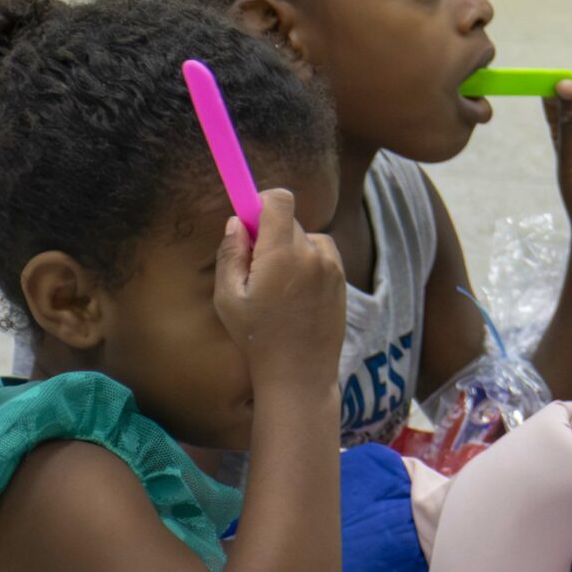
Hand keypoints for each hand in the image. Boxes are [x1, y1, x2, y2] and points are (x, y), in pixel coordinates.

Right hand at [213, 190, 345, 388]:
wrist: (300, 372)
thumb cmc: (257, 338)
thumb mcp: (228, 297)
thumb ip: (230, 253)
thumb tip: (237, 221)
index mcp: (282, 253)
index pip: (280, 199)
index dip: (262, 201)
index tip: (250, 217)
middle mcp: (313, 253)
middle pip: (290, 221)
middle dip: (271, 234)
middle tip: (256, 268)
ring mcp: (332, 266)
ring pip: (306, 239)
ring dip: (291, 250)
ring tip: (277, 288)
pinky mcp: (342, 279)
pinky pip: (321, 256)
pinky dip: (308, 265)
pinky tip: (295, 295)